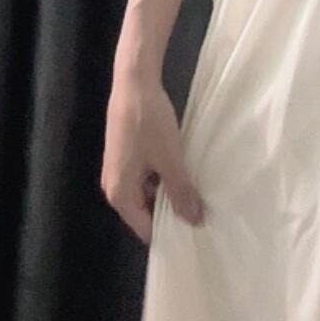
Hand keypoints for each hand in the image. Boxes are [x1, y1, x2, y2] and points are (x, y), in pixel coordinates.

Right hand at [101, 70, 204, 243]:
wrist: (134, 84)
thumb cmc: (150, 124)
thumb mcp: (170, 159)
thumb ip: (182, 192)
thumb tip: (195, 222)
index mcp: (120, 195)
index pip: (145, 229)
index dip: (170, 233)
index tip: (196, 236)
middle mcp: (115, 186)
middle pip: (145, 212)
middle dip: (172, 214)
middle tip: (204, 217)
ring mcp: (120, 169)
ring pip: (149, 193)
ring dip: (171, 194)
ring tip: (201, 197)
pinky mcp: (127, 155)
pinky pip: (148, 177)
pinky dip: (165, 178)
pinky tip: (187, 173)